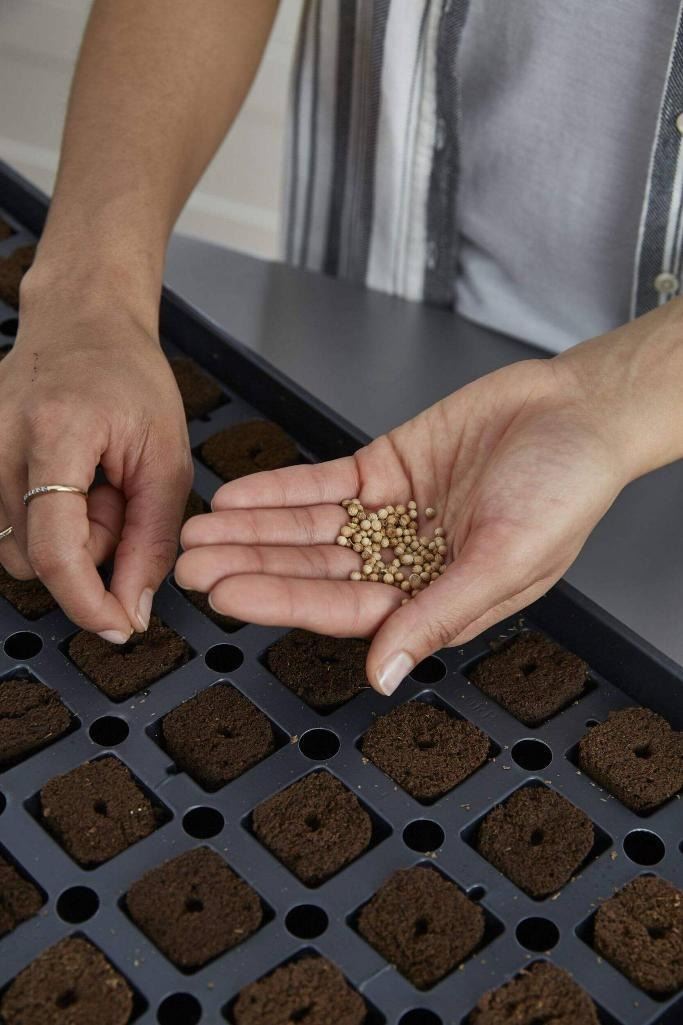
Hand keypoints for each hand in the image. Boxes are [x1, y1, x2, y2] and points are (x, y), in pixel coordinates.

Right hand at [0, 269, 191, 639]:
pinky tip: (67, 485)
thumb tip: (131, 610)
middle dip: (89, 551)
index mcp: (56, 433)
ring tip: (95, 485)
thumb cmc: (131, 380)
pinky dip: (42, 522)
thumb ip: (152, 540)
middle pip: (36, 558)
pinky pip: (4, 524)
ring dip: (66, 537)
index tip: (117, 626)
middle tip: (120, 498)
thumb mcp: (165, 459)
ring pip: (17, 548)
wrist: (83, 322)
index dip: (86, 600)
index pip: (56, 548)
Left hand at [177, 356, 630, 695]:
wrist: (578, 410)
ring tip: (200, 531)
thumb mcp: (507, 558)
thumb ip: (441, 614)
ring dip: (254, 531)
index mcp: (436, 599)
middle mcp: (405, 563)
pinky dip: (282, 490)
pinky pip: (324, 484)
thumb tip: (384, 673)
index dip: (283, 602)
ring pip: (309, 530)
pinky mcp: (386, 469)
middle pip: (313, 572)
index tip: (228, 597)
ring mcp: (391, 516)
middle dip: (251, 568)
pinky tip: (240, 495)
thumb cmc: (567, 487)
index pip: (344, 610)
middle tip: (192, 566)